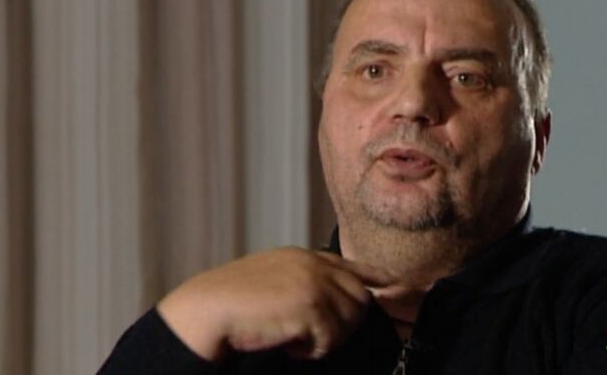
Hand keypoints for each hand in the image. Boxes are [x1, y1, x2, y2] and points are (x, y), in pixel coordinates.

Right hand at [157, 247, 392, 360]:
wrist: (209, 309)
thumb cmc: (233, 304)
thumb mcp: (273, 281)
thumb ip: (305, 284)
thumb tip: (333, 308)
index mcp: (304, 257)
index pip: (352, 265)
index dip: (377, 276)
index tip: (397, 283)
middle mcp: (315, 264)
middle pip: (359, 298)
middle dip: (343, 324)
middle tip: (308, 336)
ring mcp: (315, 282)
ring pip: (349, 320)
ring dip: (324, 338)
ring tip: (290, 336)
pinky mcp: (312, 304)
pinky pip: (330, 338)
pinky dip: (309, 349)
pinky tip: (286, 342)